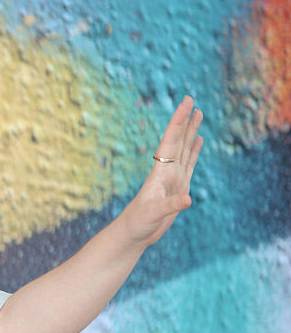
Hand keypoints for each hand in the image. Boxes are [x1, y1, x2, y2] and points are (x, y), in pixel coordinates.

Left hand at [119, 95, 203, 246]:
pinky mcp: (178, 186)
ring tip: (198, 114)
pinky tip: (198, 140)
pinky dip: (194, 151)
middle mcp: (167, 170)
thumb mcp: (154, 214)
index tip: (186, 102)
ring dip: (191, 132)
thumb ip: (170, 205)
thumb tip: (188, 199)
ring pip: (184, 149)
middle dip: (184, 120)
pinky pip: (189, 164)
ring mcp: (173, 177)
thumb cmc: (138, 223)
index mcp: (161, 171)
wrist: (133, 233)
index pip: (171, 141)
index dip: (178, 121)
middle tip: (191, 99)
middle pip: (178, 140)